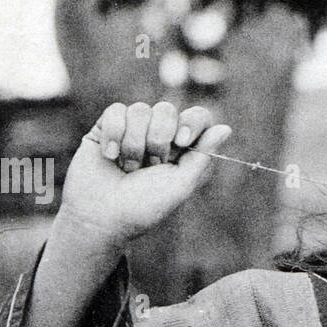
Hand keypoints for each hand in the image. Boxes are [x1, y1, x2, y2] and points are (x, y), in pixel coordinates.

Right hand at [58, 101, 231, 249]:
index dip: (191, 122)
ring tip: (127, 168)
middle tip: (149, 166)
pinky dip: (114, 134)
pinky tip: (110, 156)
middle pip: (167, 109)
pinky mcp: (106, 128)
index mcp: (182, 150)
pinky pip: (116, 111)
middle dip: (158, 139)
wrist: (100, 217)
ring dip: (134, 143)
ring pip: (140, 110)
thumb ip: (203, 155)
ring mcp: (132, 130)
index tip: (182, 142)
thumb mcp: (180, 185)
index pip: (197, 117)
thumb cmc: (143, 207)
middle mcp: (159, 137)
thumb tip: (226, 128)